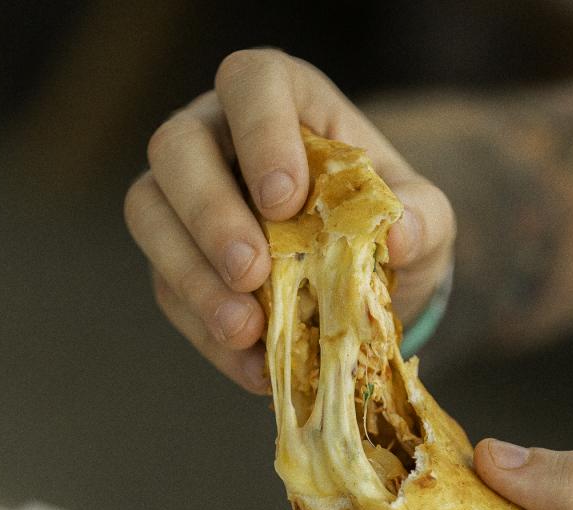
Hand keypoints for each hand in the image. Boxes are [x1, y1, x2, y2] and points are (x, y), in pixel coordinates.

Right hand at [124, 49, 455, 392]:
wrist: (369, 273)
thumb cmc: (386, 218)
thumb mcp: (424, 214)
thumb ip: (421, 216)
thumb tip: (398, 236)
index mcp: (281, 97)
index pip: (251, 82)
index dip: (259, 133)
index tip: (285, 199)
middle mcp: (217, 134)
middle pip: (176, 147)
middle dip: (209, 213)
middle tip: (252, 272)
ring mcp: (184, 194)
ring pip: (148, 213)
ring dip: (191, 275)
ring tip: (244, 327)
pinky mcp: (174, 257)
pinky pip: (168, 288)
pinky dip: (206, 331)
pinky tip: (252, 364)